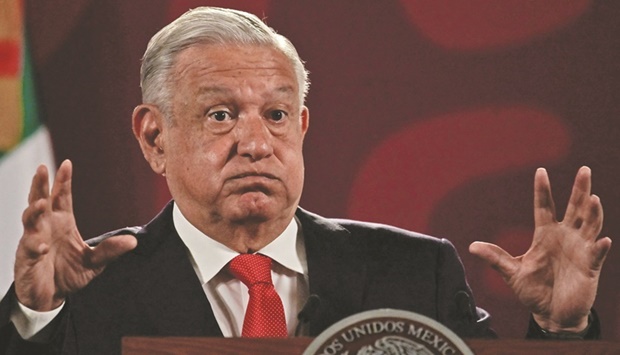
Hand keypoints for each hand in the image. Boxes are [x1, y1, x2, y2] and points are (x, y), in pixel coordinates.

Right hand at [14, 160, 136, 310]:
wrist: (50, 297)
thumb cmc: (69, 274)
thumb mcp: (94, 262)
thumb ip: (110, 250)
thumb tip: (133, 241)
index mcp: (62, 222)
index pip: (62, 197)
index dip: (63, 181)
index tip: (67, 163)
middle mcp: (46, 227)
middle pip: (40, 200)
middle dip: (40, 185)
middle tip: (42, 169)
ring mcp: (34, 241)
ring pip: (30, 220)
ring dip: (34, 211)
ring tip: (41, 203)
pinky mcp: (26, 259)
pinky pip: (29, 249)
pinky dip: (34, 246)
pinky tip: (42, 247)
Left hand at [469, 167, 611, 331]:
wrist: (551, 314)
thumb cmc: (534, 291)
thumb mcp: (512, 272)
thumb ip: (496, 258)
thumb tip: (471, 246)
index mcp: (545, 234)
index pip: (544, 207)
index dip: (542, 190)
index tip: (540, 171)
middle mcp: (565, 237)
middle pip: (574, 208)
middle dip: (580, 189)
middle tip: (584, 170)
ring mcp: (580, 250)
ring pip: (590, 225)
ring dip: (593, 213)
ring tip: (593, 198)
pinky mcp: (590, 267)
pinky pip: (597, 254)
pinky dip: (599, 247)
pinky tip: (602, 240)